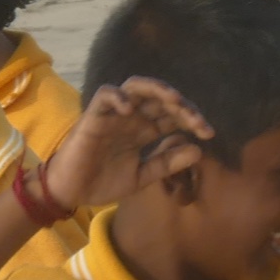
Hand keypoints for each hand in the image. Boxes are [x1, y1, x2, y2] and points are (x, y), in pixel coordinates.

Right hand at [40, 78, 213, 215]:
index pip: (173, 115)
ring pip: (136, 86)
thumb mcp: (142, 176)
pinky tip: (133, 111)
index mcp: (144, 129)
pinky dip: (119, 97)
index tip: (208, 133)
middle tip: (198, 121)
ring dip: (157, 89)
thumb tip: (199, 151)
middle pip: (161, 98)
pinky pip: (105, 95)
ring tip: (175, 101)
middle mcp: (132, 117)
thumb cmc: (102, 182)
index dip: (192, 119)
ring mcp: (113, 115)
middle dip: (183, 105)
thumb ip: (167, 163)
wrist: (71, 193)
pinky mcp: (93, 117)